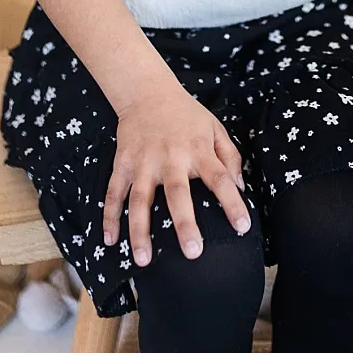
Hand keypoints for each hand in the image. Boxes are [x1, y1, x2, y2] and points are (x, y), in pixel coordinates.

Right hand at [103, 82, 250, 264]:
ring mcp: (143, 162)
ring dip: (140, 231)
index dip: (233, 203)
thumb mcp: (215, 128)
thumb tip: (239, 187)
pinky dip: (110, 217)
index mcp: (198, 150)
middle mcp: (171, 158)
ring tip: (143, 261)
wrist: (147, 91)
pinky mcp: (122, 163)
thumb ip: (230, 157)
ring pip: (140, 200)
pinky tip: (111, 241)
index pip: (221, 179)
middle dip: (185, 224)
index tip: (243, 227)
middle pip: (178, 194)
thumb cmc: (186, 115)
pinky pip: (114, 193)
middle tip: (193, 253)